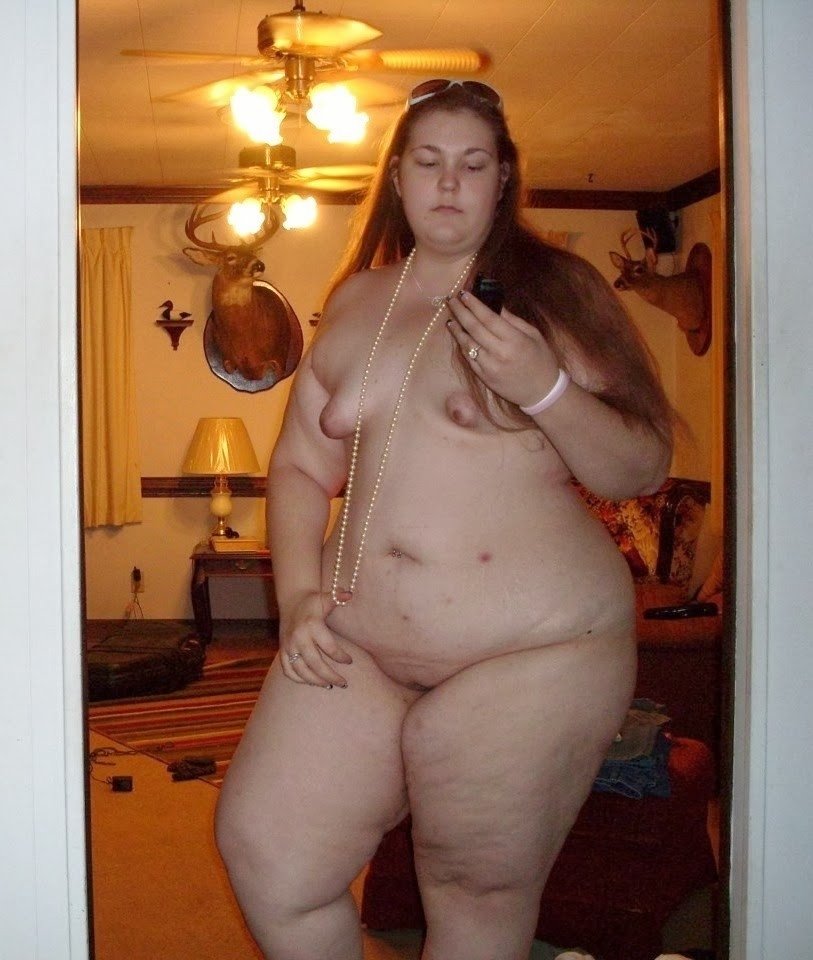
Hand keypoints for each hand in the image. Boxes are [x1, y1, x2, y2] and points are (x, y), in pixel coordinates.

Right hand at [279, 591, 352, 687]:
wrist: (292, 601)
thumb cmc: (313, 602)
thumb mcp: (325, 597)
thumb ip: (338, 596)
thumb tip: (349, 594)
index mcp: (311, 625)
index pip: (328, 646)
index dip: (340, 656)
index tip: (350, 661)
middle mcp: (298, 637)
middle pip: (315, 663)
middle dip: (330, 676)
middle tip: (343, 683)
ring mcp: (288, 646)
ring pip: (301, 670)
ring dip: (315, 681)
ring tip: (330, 686)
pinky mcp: (283, 651)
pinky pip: (288, 670)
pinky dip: (299, 679)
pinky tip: (312, 682)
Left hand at [446, 291, 559, 407]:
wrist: (541, 391)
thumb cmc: (541, 359)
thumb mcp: (533, 335)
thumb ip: (513, 320)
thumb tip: (495, 305)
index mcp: (514, 340)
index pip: (488, 318)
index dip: (474, 305)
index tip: (464, 293)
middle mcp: (499, 353)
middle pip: (474, 328)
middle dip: (460, 312)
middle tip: (451, 300)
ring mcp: (489, 367)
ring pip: (467, 344)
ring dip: (457, 329)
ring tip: (451, 317)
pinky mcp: (484, 377)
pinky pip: (469, 358)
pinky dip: (462, 345)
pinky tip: (459, 336)